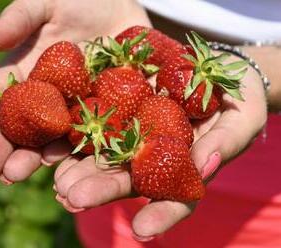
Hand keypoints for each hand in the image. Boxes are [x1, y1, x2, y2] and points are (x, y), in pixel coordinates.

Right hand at [0, 0, 150, 185]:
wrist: (125, 18)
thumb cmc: (83, 3)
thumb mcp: (47, 4)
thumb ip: (20, 19)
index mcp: (28, 72)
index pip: (1, 99)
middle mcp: (48, 97)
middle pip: (21, 126)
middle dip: (2, 149)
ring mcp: (75, 109)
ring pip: (49, 138)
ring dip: (30, 159)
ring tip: (11, 176)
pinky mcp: (103, 116)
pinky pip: (88, 138)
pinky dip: (73, 154)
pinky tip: (58, 168)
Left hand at [53, 64, 267, 239]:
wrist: (217, 68)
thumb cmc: (238, 97)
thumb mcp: (243, 118)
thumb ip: (225, 143)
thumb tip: (203, 165)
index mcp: (186, 165)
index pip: (174, 197)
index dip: (161, 214)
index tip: (141, 229)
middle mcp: (156, 156)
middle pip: (129, 179)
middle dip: (102, 190)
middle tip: (74, 199)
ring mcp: (137, 133)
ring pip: (107, 157)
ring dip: (81, 171)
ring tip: (59, 183)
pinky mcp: (123, 108)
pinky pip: (100, 123)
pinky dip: (79, 136)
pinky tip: (57, 147)